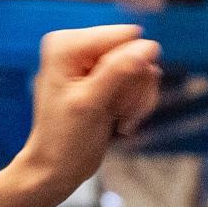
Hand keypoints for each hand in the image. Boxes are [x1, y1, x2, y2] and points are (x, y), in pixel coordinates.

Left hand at [0, 24, 165, 206]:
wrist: (58, 168)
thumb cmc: (64, 139)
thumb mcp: (91, 103)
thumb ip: (119, 71)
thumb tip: (150, 45)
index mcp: (67, 44)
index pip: (124, 38)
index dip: (129, 69)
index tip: (109, 98)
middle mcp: (81, 47)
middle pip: (137, 54)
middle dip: (133, 89)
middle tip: (114, 112)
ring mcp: (96, 63)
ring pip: (143, 71)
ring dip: (135, 101)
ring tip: (115, 119)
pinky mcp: (108, 79)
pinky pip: (141, 83)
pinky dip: (135, 106)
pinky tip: (119, 121)